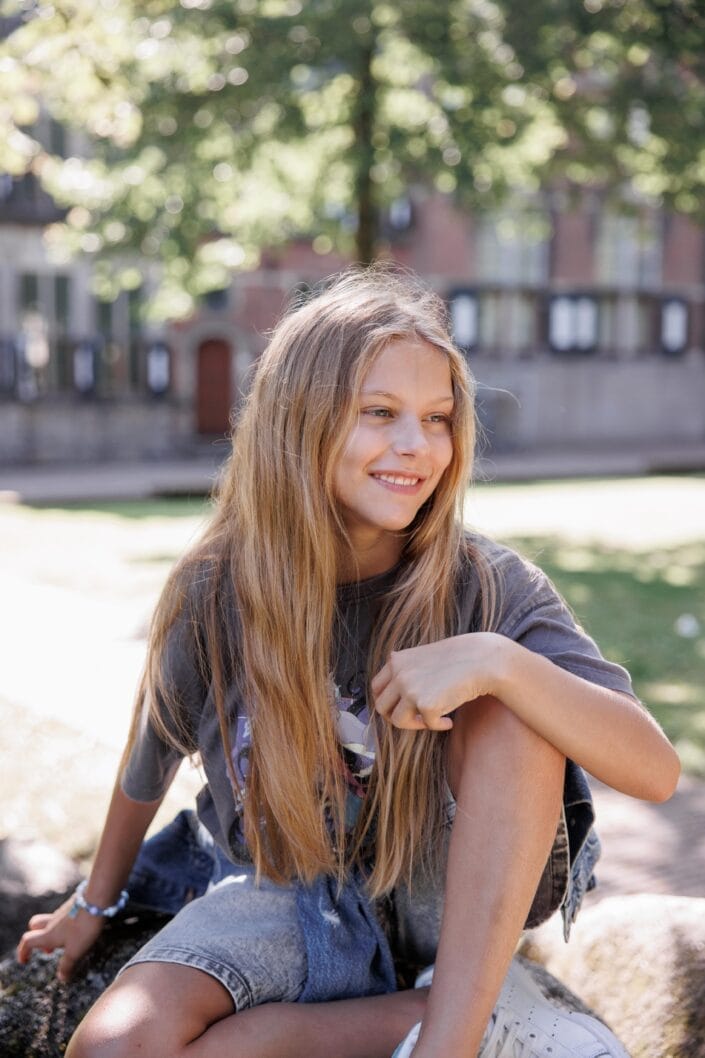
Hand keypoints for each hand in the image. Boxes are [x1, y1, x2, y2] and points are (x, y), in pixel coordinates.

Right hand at [16, 892, 105, 981]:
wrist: (97, 900)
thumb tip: (61, 978)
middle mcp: (53, 922)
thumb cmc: (84, 927)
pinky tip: (78, 929)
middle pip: (35, 926)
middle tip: (48, 950)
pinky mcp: (75, 904)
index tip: (24, 961)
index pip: (27, 941)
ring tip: (66, 943)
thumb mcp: (75, 951)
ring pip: (50, 921)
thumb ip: (67, 965)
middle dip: (36, 938)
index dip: (22, 952)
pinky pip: (64, 915)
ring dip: (52, 932)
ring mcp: (64, 911)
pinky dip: (65, 925)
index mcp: (49, 934)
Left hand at [371, 633, 508, 730]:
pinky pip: (427, 725)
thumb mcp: (424, 657)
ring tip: (432, 720)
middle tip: (415, 719)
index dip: (387, 701)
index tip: (400, 707)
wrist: (482, 660)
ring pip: (398, 721)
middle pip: (381, 707)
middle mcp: (399, 674)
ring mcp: (410, 690)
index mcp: (397, 661)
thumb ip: (407, 670)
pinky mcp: (426, 705)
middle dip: (396, 717)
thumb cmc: (458, 659)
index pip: (376, 687)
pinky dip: (438, 725)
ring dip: (414, 724)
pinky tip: (450, 720)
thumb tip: (396, 696)